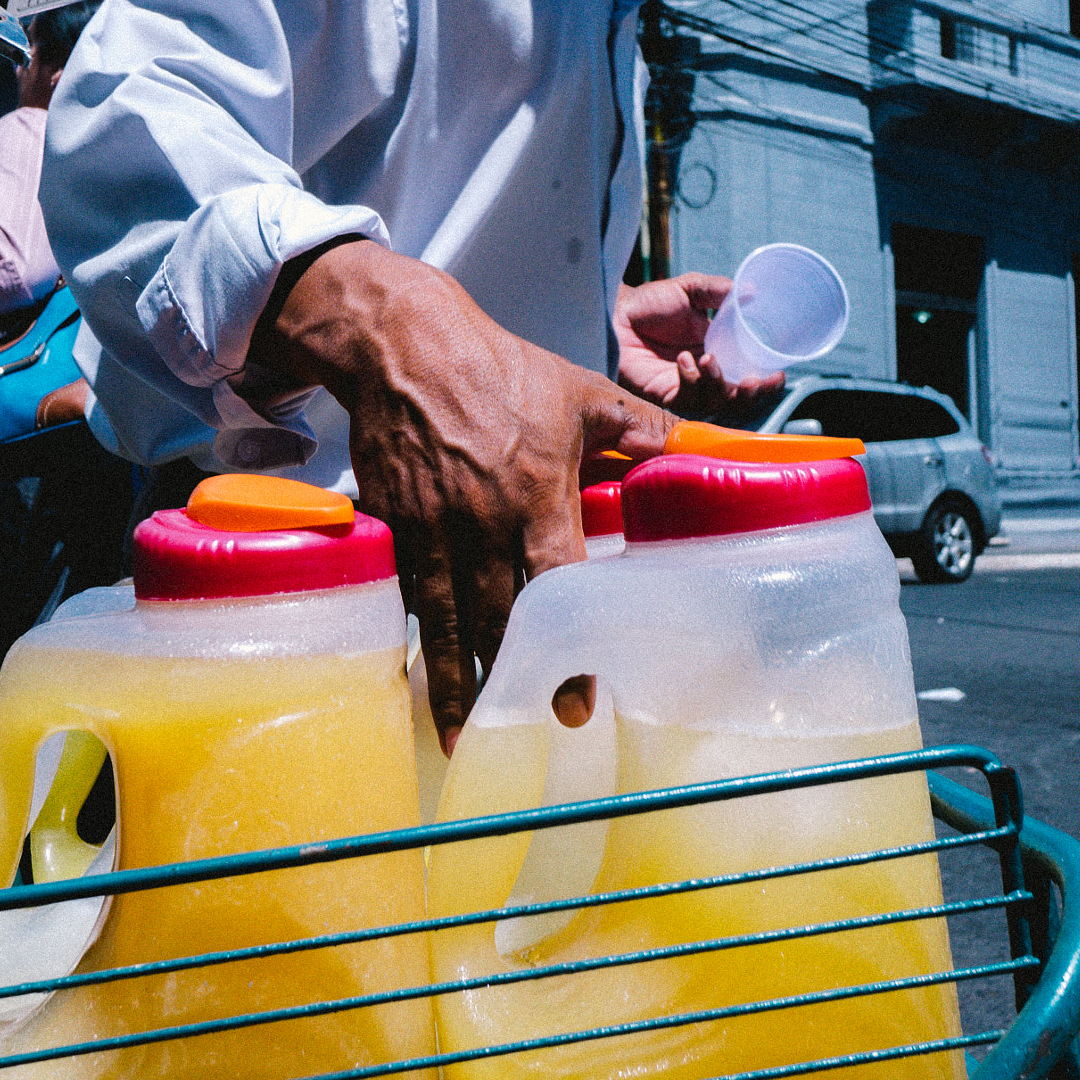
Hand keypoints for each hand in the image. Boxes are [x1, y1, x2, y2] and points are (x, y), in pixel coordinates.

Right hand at [253, 240, 675, 752]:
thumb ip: (634, 427)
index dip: (568, 642)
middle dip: (514, 676)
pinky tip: (421, 676)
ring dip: (454, 679)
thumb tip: (683, 447)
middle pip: (499, 614)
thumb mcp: (578, 390)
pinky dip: (416, 638)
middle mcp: (483, 519)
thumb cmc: (499, 368)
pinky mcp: (396, 522)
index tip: (579, 696)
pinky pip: (409, 592)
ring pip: (446, 617)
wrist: (408, 348)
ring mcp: (433, 524)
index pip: (557, 581)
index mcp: (536, 492)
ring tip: (463, 731)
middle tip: (532, 724)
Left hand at [614, 273, 786, 412]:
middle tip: (752, 382)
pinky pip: (687, 400)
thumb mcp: (690, 290)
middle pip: (738, 398)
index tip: (778, 374)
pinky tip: (683, 361)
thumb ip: (719, 291)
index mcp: (719, 353)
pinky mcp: (663, 396)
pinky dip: (690, 381)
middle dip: (750, 394)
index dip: (767, 382)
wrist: (614, 312)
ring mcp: (685, 388)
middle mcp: (705, 376)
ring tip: (707, 358)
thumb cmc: (649, 302)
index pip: (749, 376)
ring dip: (718, 383)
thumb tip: (751, 291)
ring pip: (715, 403)